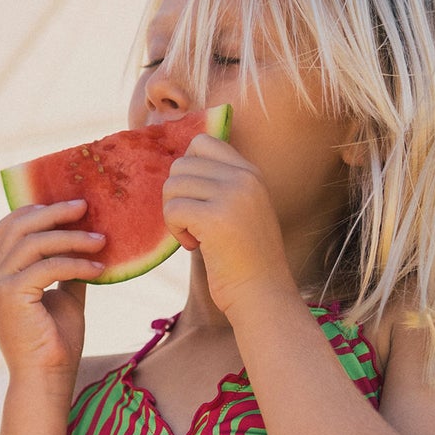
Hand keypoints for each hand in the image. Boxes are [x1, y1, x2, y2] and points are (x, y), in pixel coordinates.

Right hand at [0, 200, 104, 382]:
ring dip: (71, 237)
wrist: (46, 380)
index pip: (6, 229)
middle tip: (85, 207)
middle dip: (53, 212)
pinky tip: (98, 270)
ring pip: (33, 242)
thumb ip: (67, 268)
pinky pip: (47, 266)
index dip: (34, 211)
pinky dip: (75, 263)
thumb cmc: (56, 344)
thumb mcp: (64, 297)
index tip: (70, 208)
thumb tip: (87, 240)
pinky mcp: (9, 295)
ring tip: (102, 241)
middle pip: (17, 226)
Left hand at [162, 135, 293, 313]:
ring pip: (172, 186)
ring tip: (194, 236)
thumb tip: (176, 168)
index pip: (202, 141)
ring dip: (174, 214)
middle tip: (191, 223)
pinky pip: (173, 210)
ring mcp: (232, 195)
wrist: (262, 293)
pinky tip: (193, 246)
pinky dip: (174, 230)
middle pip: (181, 164)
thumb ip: (219, 185)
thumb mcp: (240, 210)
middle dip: (176, 196)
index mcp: (251, 172)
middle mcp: (244, 177)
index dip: (187, 168)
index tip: (194, 198)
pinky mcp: (215, 218)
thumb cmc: (244, 259)